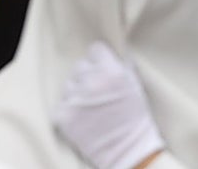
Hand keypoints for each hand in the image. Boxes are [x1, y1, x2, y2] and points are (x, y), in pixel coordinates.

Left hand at [53, 42, 164, 168]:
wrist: (126, 148)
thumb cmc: (135, 116)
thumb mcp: (136, 85)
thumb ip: (124, 65)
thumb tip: (113, 53)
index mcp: (112, 71)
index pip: (95, 49)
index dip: (101, 59)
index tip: (104, 68)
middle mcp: (92, 81)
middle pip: (80, 65)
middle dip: (88, 75)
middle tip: (98, 90)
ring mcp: (75, 99)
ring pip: (69, 84)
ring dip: (77, 91)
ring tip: (90, 104)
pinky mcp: (63, 115)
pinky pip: (60, 103)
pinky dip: (68, 109)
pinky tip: (81, 115)